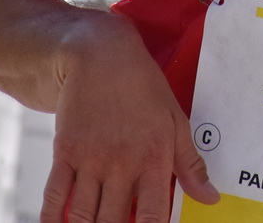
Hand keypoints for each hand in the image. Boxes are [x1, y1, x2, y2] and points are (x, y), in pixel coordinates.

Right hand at [39, 16, 218, 222]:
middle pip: (114, 222)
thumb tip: (210, 199)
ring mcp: (90, 159)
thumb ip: (190, 164)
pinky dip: (51, 218)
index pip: (154, 216)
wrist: (101, 56)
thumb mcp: (175, 120)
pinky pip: (54, 195)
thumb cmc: (144, 89)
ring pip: (83, 215)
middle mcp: (122, 163)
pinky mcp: (65, 152)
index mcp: (154, 157)